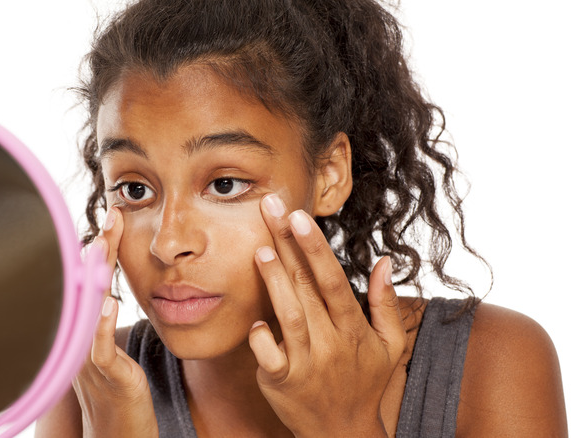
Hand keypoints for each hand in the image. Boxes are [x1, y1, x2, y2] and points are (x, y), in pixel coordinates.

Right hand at [72, 207, 158, 437]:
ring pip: (87, 310)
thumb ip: (103, 319)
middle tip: (112, 216)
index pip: (89, 278)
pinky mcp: (106, 378)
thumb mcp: (108, 348)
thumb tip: (106, 287)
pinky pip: (100, 349)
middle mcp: (78, 338)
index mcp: (81, 328)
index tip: (116, 216)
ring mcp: (88, 358)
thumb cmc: (116, 391)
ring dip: (95, 276)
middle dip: (97, 250)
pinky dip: (101, 324)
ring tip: (103, 246)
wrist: (116, 435)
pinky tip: (109, 301)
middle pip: (84, 285)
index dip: (101, 247)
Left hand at [248, 194, 406, 437]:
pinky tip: (255, 319)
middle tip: (270, 208)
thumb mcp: (390, 345)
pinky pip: (268, 356)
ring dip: (273, 282)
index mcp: (354, 328)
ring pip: (288, 316)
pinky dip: (261, 338)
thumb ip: (385, 302)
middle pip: (306, 286)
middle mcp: (331, 342)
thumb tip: (384, 260)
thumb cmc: (365, 382)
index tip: (299, 216)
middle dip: (287, 244)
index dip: (315, 247)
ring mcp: (306, 362)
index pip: (333, 280)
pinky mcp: (282, 381)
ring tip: (261, 250)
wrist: (343, 433)